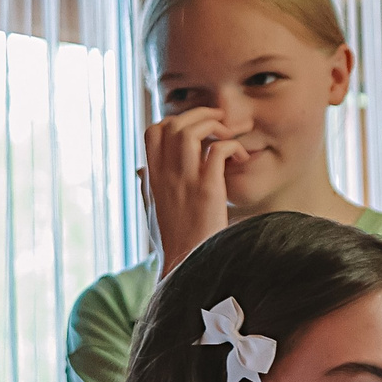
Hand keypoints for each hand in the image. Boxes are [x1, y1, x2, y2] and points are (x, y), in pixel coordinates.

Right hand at [139, 108, 246, 275]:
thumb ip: (146, 188)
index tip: (195, 127)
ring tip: (230, 133)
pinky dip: (232, 146)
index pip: (152, 132)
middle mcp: (164, 176)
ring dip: (214, 125)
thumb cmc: (173, 242)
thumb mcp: (152, 212)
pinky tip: (241, 157)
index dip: (174, 120)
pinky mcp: (207, 190)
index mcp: (152, 178)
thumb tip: (140, 171)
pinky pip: (218, 151)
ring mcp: (185, 181)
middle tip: (220, 121)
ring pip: (191, 131)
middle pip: (173, 124)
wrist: (187, 267)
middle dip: (199, 115)